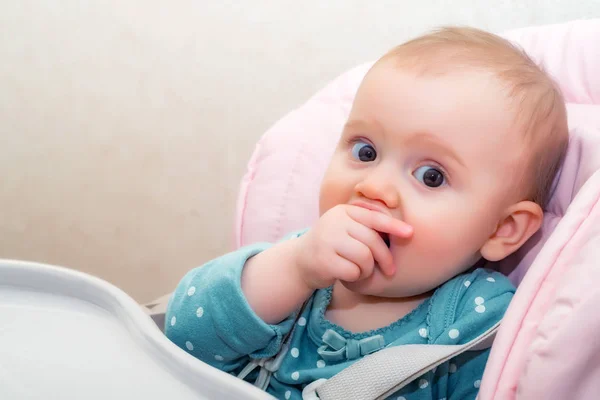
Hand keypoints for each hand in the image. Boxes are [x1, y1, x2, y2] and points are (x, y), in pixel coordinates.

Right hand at [294, 204, 412, 289]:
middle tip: (390, 270)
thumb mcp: (346, 227)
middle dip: (385, 258)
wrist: (301, 261)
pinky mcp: (324, 260)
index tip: (410, 233)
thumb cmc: (333, 245)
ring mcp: (327, 240)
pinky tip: (349, 276)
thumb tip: (402, 227)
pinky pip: (354, 271)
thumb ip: (367, 223)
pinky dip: (356, 277)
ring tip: (361, 271)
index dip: (394, 225)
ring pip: (365, 257)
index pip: (374, 217)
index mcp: (343, 211)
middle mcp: (334, 222)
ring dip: (368, 269)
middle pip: (372, 240)